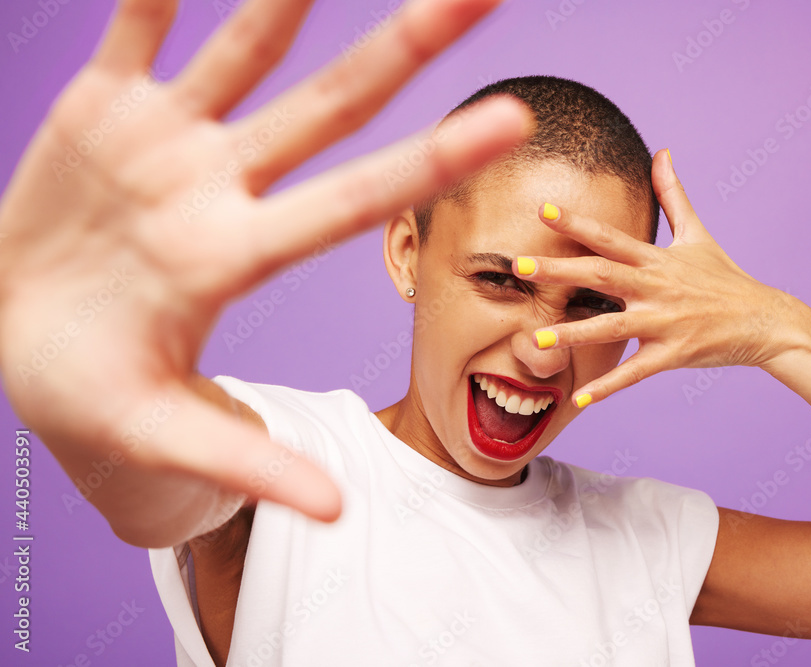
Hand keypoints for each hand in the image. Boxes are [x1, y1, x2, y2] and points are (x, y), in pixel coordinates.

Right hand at [0, 0, 530, 522]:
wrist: (26, 348)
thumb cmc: (98, 401)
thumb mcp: (162, 438)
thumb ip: (245, 464)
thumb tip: (334, 514)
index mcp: (237, 257)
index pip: (355, 201)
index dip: (431, 162)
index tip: (511, 123)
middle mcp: (221, 188)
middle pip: (331, 107)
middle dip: (403, 48)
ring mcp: (168, 144)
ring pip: (244, 50)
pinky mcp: (104, 114)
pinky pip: (137, 32)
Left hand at [515, 149, 800, 405]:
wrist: (766, 321)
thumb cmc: (725, 278)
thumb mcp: (698, 233)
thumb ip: (673, 194)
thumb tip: (662, 151)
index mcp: (657, 259)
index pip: (611, 236)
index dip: (577, 222)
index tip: (542, 210)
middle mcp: (657, 287)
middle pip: (603, 275)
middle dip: (560, 270)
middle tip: (521, 266)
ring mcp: (666, 322)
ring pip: (613, 327)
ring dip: (574, 333)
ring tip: (537, 338)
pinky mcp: (674, 354)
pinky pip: (636, 373)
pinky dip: (609, 386)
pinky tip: (581, 398)